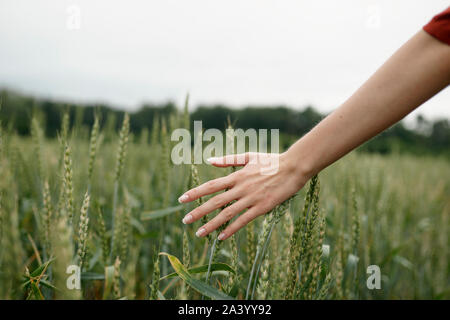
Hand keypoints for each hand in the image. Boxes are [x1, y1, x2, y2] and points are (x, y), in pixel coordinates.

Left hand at [178, 151, 310, 239]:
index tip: (182, 199)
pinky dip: (231, 229)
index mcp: (237, 176)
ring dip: (212, 224)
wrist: (294, 167)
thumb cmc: (271, 160)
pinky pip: (243, 220)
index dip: (196, 193)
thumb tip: (209, 160)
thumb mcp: (248, 156)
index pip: (211, 186)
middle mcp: (241, 188)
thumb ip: (228, 159)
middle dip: (199, 212)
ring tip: (199, 233)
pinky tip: (221, 237)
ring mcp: (251, 199)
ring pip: (227, 214)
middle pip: (215, 202)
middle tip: (185, 220)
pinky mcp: (262, 208)